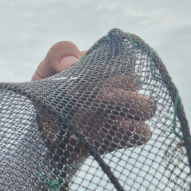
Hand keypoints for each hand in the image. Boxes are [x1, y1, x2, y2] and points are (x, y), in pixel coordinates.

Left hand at [31, 41, 155, 161]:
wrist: (43, 131)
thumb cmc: (49, 95)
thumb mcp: (46, 70)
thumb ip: (57, 54)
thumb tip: (72, 62)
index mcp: (108, 68)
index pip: (125, 57)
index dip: (108, 63)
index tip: (79, 75)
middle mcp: (121, 89)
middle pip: (133, 80)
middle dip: (107, 84)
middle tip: (74, 94)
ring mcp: (124, 114)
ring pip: (147, 105)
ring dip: (127, 102)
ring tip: (100, 101)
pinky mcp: (121, 136)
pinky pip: (143, 133)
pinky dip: (134, 129)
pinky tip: (117, 124)